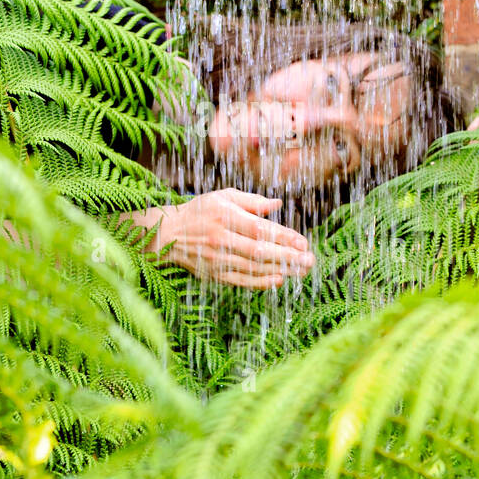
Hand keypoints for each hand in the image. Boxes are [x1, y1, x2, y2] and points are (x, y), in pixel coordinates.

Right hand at [152, 189, 314, 289]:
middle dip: (288, 257)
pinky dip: (260, 282)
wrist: (169, 234)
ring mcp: (217, 259)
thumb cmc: (201, 211)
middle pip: (260, 251)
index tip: (303, 242)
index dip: (283, 237)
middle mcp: (221, 239)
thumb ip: (252, 201)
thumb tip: (278, 204)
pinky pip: (241, 280)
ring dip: (280, 270)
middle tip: (310, 260)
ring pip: (253, 267)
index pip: (260, 229)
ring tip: (301, 271)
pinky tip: (278, 280)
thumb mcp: (224, 196)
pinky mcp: (214, 274)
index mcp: (225, 216)